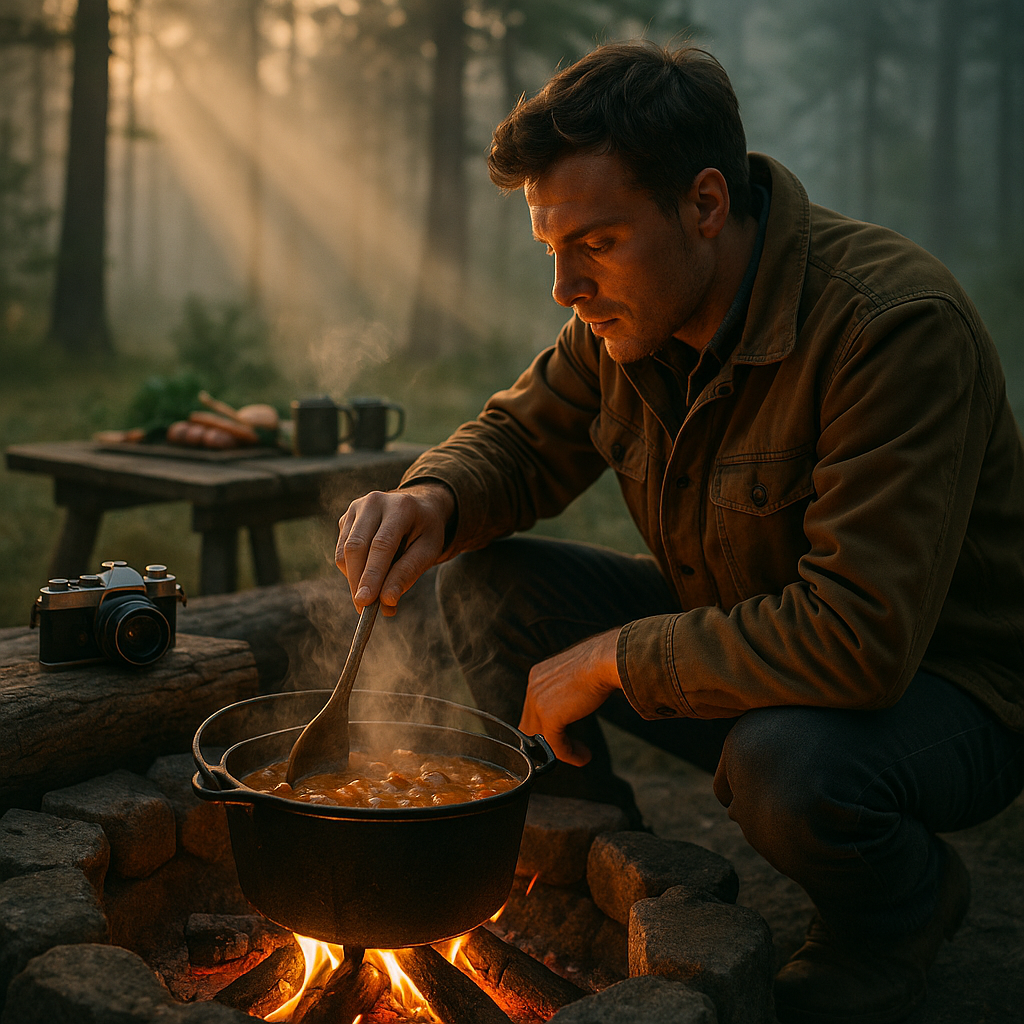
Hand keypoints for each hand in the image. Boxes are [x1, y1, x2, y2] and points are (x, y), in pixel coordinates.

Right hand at [336, 482, 454, 615]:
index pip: (382, 544)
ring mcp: (356, 508)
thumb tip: (386, 601)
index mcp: (401, 507)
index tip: (365, 602)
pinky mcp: (346, 518)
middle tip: (364, 609)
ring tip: (372, 597)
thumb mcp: (428, 551)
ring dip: (354, 579)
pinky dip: (351, 571)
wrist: (417, 508)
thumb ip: (407, 574)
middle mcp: (375, 502)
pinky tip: (369, 577)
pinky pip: (341, 551)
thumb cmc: (425, 532)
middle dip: (358, 581)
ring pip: (345, 551)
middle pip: (357, 546)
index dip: (372, 574)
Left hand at [518, 628, 622, 765]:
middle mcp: (533, 686)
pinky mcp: (549, 715)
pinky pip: (555, 744)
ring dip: (560, 750)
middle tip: (570, 749)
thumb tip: (576, 703)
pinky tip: (584, 757)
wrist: (606, 659)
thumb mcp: (577, 674)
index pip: (533, 708)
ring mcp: (538, 701)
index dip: (547, 725)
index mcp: (538, 675)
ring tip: (581, 755)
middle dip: (549, 740)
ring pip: (541, 737)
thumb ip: (568, 688)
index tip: (567, 734)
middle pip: (530, 724)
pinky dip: (570, 754)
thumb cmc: (601, 662)